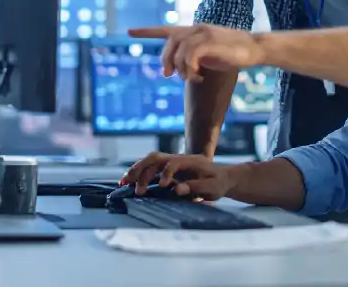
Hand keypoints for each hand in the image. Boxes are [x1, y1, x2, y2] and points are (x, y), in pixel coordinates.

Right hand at [119, 152, 238, 199]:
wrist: (223, 178)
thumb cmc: (220, 183)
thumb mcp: (213, 187)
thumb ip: (196, 187)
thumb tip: (177, 190)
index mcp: (192, 161)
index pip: (174, 162)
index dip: (167, 173)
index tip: (162, 186)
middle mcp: (180, 158)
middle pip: (156, 157)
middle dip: (142, 170)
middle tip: (132, 186)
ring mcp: (173, 162)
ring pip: (150, 161)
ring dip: (136, 170)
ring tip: (124, 182)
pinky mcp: (169, 169)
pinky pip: (151, 167)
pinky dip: (139, 173)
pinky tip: (129, 181)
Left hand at [128, 25, 264, 81]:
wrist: (254, 48)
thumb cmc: (232, 53)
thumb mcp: (209, 54)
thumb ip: (193, 56)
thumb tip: (178, 69)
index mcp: (194, 31)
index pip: (166, 29)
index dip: (147, 31)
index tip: (129, 32)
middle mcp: (195, 29)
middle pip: (169, 43)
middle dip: (165, 61)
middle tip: (168, 76)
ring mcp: (203, 34)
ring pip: (178, 52)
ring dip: (181, 70)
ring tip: (193, 78)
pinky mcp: (210, 42)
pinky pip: (190, 57)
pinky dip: (190, 70)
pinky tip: (199, 78)